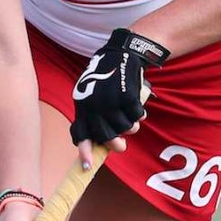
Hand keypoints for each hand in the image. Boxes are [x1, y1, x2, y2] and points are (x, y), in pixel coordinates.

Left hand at [70, 28, 168, 163]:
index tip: (87, 167)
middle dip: (115, 145)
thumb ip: (94, 115)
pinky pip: (137, 116)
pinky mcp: (127, 98)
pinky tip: (138, 105)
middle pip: (106, 137)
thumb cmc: (107, 76)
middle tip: (122, 146)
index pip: (80, 132)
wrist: (122, 53)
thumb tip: (101, 142)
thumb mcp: (92, 94)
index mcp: (82, 105)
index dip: (85, 151)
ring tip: (131, 117)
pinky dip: (140, 114)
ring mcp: (111, 102)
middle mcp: (94, 106)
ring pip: (125, 128)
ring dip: (131, 126)